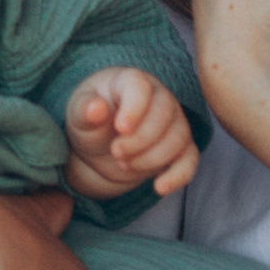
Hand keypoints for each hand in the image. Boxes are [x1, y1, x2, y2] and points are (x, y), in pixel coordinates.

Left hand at [64, 66, 198, 201]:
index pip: (141, 87)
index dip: (134, 108)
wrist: (99, 146)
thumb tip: (95, 108)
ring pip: (178, 138)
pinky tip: (159, 188)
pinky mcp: (179, 149)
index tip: (119, 129)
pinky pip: (190, 160)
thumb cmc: (91, 122)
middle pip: (165, 113)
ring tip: (123, 164)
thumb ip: (85, 110)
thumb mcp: (79, 115)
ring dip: (152, 157)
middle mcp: (159, 97)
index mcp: (131, 81)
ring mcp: (173, 123)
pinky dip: (179, 175)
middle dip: (141, 139)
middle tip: (116, 152)